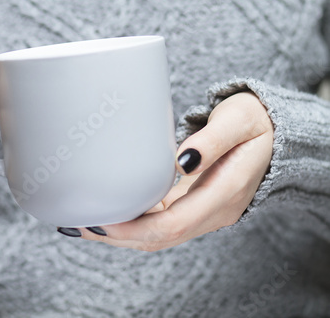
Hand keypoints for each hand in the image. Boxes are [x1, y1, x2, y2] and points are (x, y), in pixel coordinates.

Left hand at [78, 92, 273, 250]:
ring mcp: (206, 212)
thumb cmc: (256, 121)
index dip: (135, 227)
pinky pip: (163, 224)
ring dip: (123, 234)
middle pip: (161, 238)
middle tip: (81, 224)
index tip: (102, 220)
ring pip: (160, 236)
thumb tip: (181, 162)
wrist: (277, 135)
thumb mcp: (238, 120)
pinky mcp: (197, 206)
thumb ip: (211, 140)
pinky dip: (135, 225)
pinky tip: (113, 216)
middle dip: (119, 235)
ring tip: (87, 224)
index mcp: (226, 192)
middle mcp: (215, 211)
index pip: (174, 224)